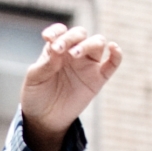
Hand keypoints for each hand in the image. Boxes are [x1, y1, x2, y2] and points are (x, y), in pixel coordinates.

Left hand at [19, 24, 121, 150]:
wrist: (44, 119)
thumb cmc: (37, 94)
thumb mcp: (35, 78)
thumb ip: (46, 64)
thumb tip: (58, 50)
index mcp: (56, 49)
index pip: (60, 31)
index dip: (56, 31)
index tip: (48, 38)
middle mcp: (73, 53)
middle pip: (80, 34)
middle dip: (71, 38)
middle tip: (60, 49)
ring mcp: (87, 65)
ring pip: (97, 43)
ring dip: (88, 44)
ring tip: (75, 54)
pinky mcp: (98, 79)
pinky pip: (112, 63)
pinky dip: (117, 54)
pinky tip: (113, 48)